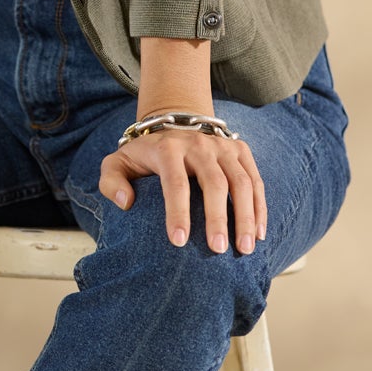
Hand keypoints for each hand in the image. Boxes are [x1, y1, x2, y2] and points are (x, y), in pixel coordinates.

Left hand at [99, 120, 267, 253]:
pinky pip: (255, 180)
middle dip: (218, 218)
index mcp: (167, 149)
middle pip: (215, 182)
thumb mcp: (117, 162)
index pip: (175, 182)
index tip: (178, 241)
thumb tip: (127, 202)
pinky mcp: (240, 150)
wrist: (173, 121)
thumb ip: (111, 181)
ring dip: (246, 216)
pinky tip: (258, 233)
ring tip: (245, 248)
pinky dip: (260, 207)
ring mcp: (223, 146)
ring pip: (242, 181)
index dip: (177, 212)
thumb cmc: (144, 154)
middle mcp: (199, 144)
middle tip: (218, 250)